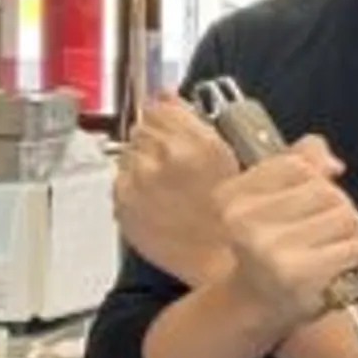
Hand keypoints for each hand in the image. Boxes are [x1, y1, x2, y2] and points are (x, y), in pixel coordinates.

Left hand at [114, 93, 239, 286]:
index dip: (170, 116)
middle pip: (142, 127)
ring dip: (144, 161)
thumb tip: (168, 95)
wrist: (218, 262)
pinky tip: (157, 199)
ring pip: (129, 152)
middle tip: (178, 161)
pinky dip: (134, 185)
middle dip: (158, 139)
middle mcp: (161, 158)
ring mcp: (137, 183)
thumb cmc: (235, 217)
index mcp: (196, 143)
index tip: (177, 125)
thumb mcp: (237, 158)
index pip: (161, 107)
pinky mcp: (122, 205)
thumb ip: (198, 121)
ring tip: (169, 183)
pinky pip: (120, 180)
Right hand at [213, 136, 357, 334]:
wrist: (253, 307)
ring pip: (346, 216)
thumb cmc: (268, 249)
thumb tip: (332, 164)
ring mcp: (270, 249)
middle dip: (340, 208)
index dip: (317, 180)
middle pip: (326, 191)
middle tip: (331, 229)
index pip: (297, 165)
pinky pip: (355, 247)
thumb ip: (299, 164)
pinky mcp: (298, 275)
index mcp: (232, 197)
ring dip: (354, 231)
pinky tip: (348, 261)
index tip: (312, 201)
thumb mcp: (270, 200)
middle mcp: (243, 221)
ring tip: (339, 246)